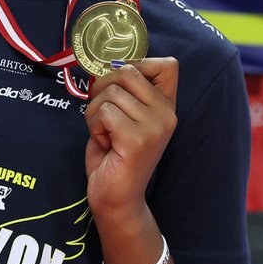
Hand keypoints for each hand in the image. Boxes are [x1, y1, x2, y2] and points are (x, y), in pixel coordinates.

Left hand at [84, 57, 177, 221]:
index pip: (168, 64)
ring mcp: (155, 126)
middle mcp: (167, 114)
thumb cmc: (114, 156)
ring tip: (106, 135)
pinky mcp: (137, 139)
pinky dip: (94, 126)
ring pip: (110, 93)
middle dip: (102, 89)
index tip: (120, 87)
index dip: (136, 65)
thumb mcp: (124, 116)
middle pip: (127, 71)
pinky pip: (104, 112)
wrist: (116, 199)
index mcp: (167, 106)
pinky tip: (105, 143)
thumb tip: (103, 65)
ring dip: (95, 113)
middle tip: (103, 117)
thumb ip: (123, 91)